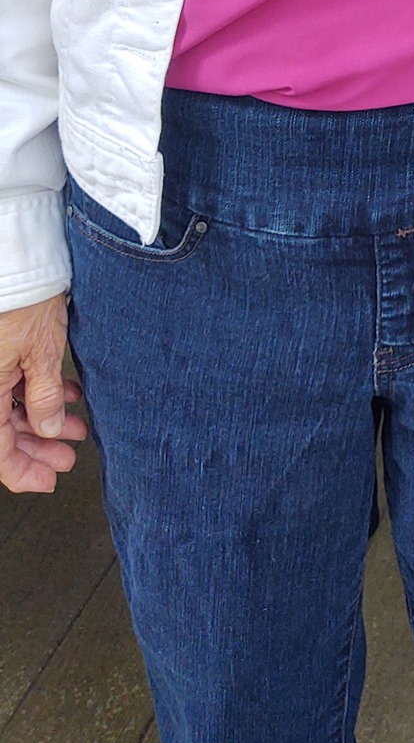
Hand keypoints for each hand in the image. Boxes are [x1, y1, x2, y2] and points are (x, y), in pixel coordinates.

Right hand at [1, 293, 86, 492]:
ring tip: (77, 426)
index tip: (48, 480)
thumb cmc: (24, 300)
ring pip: (12, 409)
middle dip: (39, 447)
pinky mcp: (1, 353)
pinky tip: (68, 396)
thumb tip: (47, 429)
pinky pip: (16, 384)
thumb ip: (44, 398)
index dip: (23, 472)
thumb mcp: (42, 353)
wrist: (19, 261)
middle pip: (5, 433)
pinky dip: (41, 394)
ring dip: (45, 420)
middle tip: (68, 456)